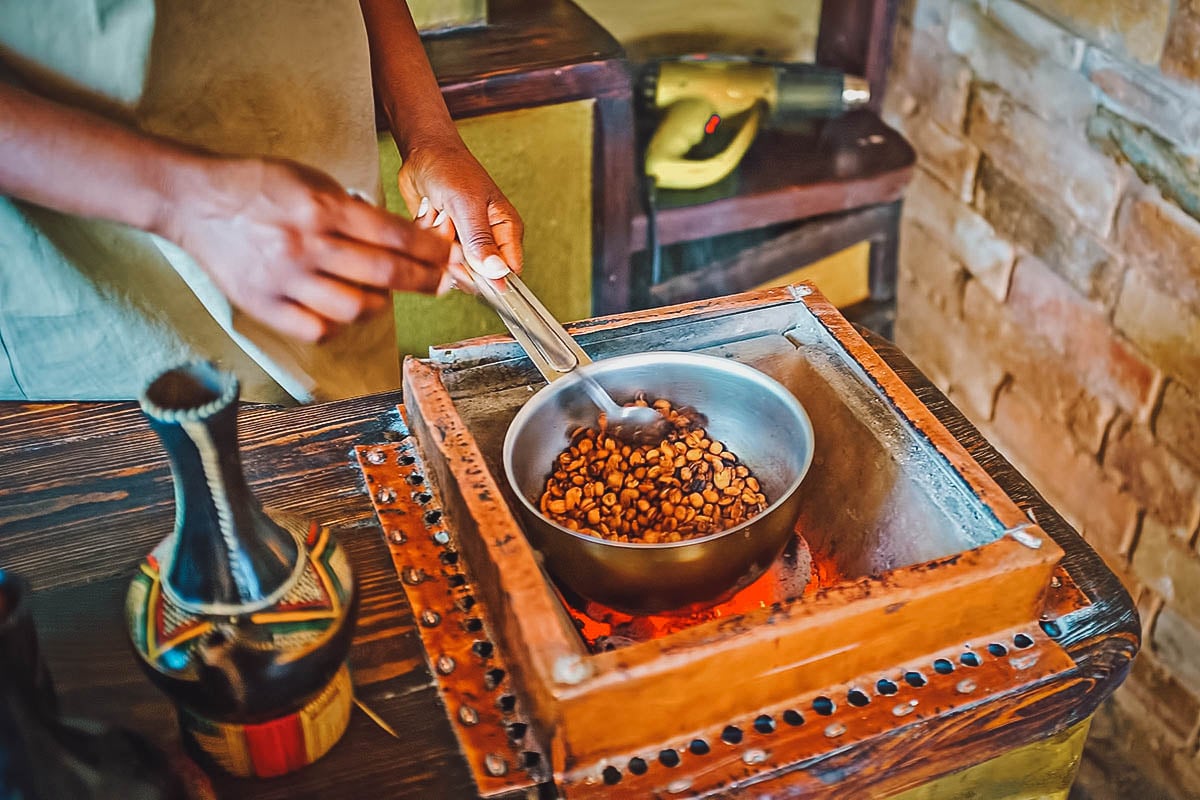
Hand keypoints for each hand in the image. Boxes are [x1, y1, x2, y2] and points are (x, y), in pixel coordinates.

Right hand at [165, 157, 450, 341]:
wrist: (194, 200)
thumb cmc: (258, 187)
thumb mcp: (310, 180)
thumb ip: (353, 209)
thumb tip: (402, 236)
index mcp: (321, 208)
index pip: (393, 235)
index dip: (430, 250)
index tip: (448, 257)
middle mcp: (306, 245)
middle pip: (384, 274)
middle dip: (423, 280)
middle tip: (440, 283)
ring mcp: (284, 279)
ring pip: (355, 308)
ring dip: (381, 304)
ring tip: (383, 295)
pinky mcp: (264, 305)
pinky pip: (318, 329)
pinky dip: (339, 324)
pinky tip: (343, 310)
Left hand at [396, 136, 523, 280]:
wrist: (422, 152)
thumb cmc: (451, 168)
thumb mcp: (467, 204)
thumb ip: (481, 240)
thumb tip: (498, 273)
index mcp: (506, 229)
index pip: (507, 271)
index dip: (488, 277)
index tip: (467, 260)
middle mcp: (488, 239)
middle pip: (476, 275)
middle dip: (455, 254)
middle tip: (449, 223)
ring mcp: (465, 242)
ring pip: (451, 266)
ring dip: (438, 243)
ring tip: (440, 213)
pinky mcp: (445, 241)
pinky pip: (433, 256)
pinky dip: (427, 237)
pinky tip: (431, 215)